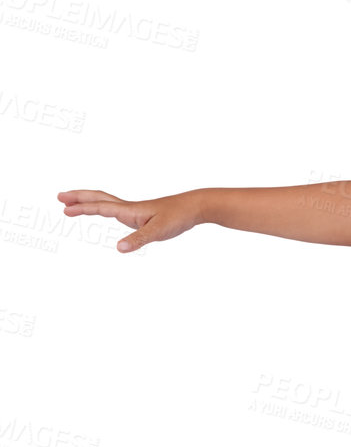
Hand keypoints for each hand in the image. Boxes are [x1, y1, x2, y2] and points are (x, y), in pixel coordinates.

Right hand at [57, 188, 205, 252]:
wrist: (194, 207)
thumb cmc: (178, 217)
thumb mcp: (158, 231)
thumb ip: (138, 240)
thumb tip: (118, 248)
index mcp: (129, 210)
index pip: (100, 206)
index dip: (81, 207)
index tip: (64, 209)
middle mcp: (129, 208)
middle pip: (98, 199)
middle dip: (78, 198)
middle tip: (60, 197)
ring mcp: (134, 211)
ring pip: (106, 202)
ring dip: (88, 202)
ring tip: (74, 204)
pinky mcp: (141, 216)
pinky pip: (116, 209)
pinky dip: (104, 208)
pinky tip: (104, 213)